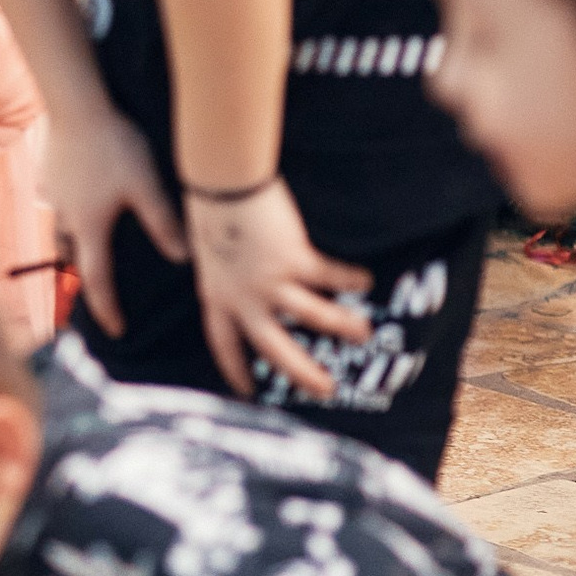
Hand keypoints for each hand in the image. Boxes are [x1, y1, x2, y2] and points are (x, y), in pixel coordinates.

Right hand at [44, 97, 188, 336]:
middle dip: (85, 278)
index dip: (107, 308)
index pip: (98, 280)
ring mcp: (54, 197)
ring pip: (61, 233)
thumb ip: (162, 223)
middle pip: (72, 260)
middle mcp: (67, 218)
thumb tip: (182, 259)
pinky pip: (58, 206)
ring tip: (88, 249)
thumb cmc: (114, 146)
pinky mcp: (50, 176)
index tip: (117, 330)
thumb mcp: (146, 185)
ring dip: (73, 247)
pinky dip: (69, 215)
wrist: (76, 106)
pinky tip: (80, 203)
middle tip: (99, 291)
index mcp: (91, 228)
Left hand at [185, 179, 369, 398]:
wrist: (220, 183)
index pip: (223, 343)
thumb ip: (225, 273)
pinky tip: (367, 280)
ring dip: (342, 326)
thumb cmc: (211, 209)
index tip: (248, 392)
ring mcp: (268, 282)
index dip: (235, 369)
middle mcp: (242, 297)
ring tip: (365, 334)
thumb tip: (240, 281)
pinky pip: (329, 276)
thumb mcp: (209, 252)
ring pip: (313, 316)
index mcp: (215, 296)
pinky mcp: (292, 260)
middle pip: (273, 348)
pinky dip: (349, 278)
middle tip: (326, 391)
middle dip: (302, 373)